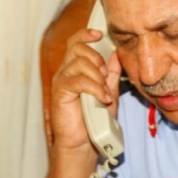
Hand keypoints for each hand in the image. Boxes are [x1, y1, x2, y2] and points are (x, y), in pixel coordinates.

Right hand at [47, 27, 121, 154]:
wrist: (83, 143)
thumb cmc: (95, 119)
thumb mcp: (109, 93)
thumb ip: (112, 75)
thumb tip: (116, 55)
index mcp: (76, 69)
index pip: (76, 42)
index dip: (86, 34)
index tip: (100, 34)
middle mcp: (66, 72)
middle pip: (77, 47)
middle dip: (97, 58)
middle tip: (105, 76)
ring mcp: (62, 82)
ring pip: (79, 63)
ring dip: (98, 76)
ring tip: (104, 92)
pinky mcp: (61, 93)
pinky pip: (78, 81)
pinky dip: (94, 88)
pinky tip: (102, 98)